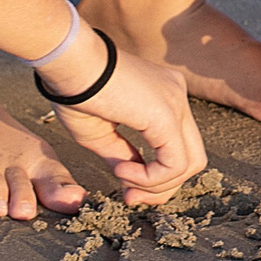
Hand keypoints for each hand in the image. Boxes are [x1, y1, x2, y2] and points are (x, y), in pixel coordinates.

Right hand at [51, 38, 206, 207]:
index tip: (127, 190)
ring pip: (190, 164)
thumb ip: (124, 157)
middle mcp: (177, 97)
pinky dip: (151, 178)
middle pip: (192, 158)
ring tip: (123, 180)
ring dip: (156, 185)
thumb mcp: (102, 134)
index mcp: (164, 98)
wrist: (68, 62)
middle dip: (163, 187)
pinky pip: (175, 163)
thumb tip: (135, 188)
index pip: (179, 147)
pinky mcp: (167, 114)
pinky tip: (122, 171)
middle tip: (131, 198)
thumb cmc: (75, 91)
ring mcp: (177, 102)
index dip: (157, 177)